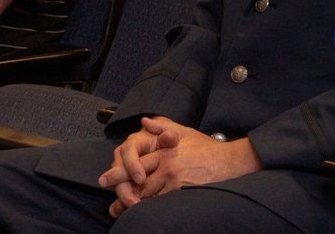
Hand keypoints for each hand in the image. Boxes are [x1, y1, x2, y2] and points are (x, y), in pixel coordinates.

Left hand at [101, 117, 262, 217]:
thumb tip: (145, 121)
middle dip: (123, 193)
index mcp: (164, 151)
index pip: (136, 162)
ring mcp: (174, 181)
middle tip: (111, 205)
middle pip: (138, 182)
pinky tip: (144, 213)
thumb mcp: (184, 132)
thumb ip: (163, 126)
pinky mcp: (182, 193)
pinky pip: (162, 203)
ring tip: (122, 211)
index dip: (120, 172)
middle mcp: (167, 166)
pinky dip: (151, 209)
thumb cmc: (206, 148)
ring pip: (148, 196)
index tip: (105, 179)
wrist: (228, 162)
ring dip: (135, 204)